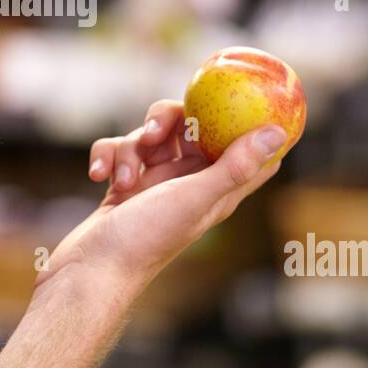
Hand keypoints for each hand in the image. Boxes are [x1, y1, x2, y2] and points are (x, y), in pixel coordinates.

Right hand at [37, 99, 286, 291]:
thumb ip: (234, 167)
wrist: (92, 270)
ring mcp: (155, 183)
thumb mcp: (194, 198)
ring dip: (130, 148)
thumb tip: (275, 134)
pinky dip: (107, 157)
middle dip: (169, 121)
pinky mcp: (125, 185)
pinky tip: (99, 176)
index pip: (248, 150)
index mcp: (216, 188)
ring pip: (149, 136)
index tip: (247, 97)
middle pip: (192, 128)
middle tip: (155, 132)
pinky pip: (119, 151)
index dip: (251, 123)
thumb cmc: (147, 239)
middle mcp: (189, 182)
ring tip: (124, 179)